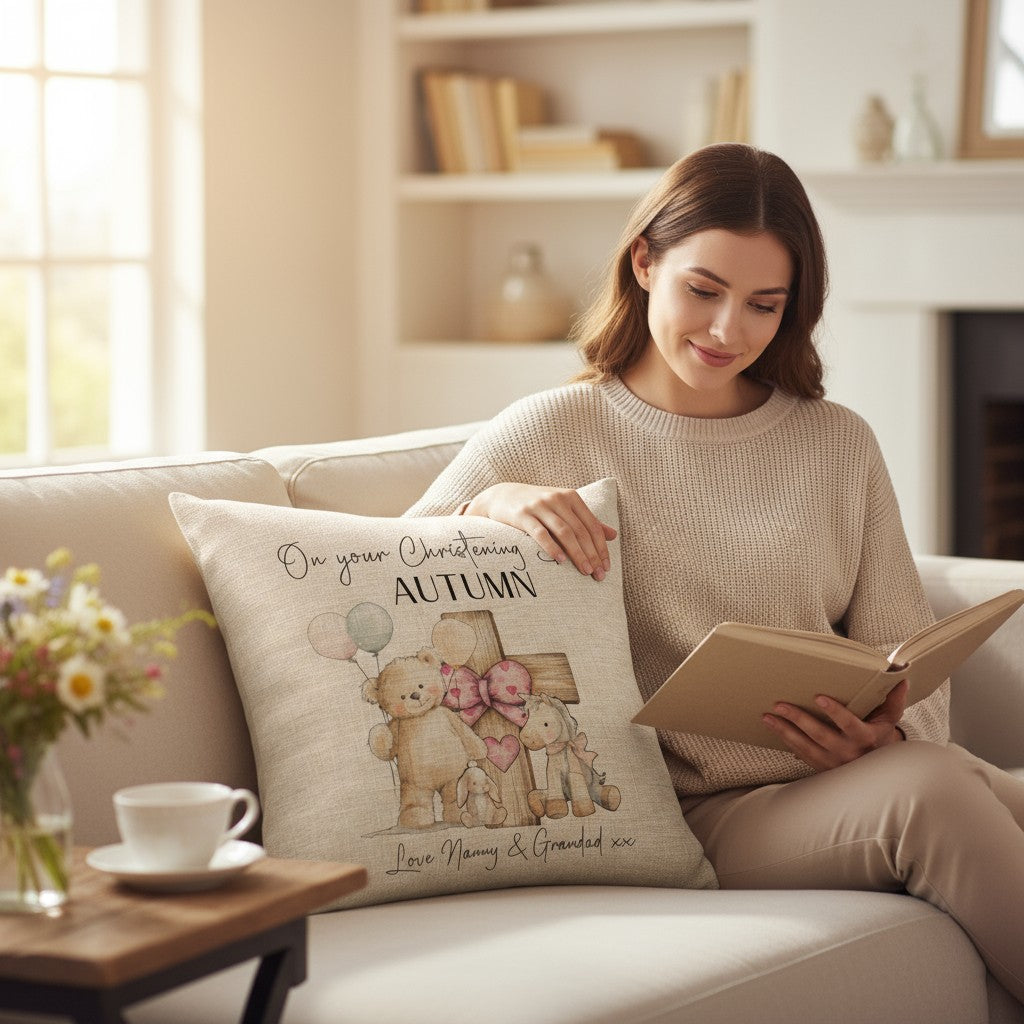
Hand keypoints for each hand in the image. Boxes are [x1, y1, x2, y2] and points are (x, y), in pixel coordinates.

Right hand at [465, 482, 616, 579]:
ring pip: (564, 532)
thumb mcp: (564, 508)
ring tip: (584, 571)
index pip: (592, 525)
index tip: (606, 567)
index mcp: (571, 497)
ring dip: (577, 553)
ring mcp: (539, 506)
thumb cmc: (538, 505)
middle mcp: (557, 499)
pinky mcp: (522, 515)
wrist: (502, 496)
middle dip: (592, 554)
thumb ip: (587, 520)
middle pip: (580, 531)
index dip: (601, 547)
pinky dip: (552, 547)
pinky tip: (561, 560)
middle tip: (598, 574)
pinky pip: (540, 533)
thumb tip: (613, 535)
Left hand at [761, 679, 907, 771]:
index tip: (818, 697)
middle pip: (820, 735)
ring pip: (805, 746)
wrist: (877, 769)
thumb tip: (901, 676)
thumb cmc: (879, 735)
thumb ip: (894, 699)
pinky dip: (786, 741)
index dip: (834, 712)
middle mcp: (848, 752)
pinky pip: (801, 754)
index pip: (849, 724)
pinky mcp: (821, 767)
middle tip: (779, 704)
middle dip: (798, 719)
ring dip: (784, 731)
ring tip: (767, 716)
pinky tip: (773, 728)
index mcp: (865, 737)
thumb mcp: (889, 719)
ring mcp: (833, 762)